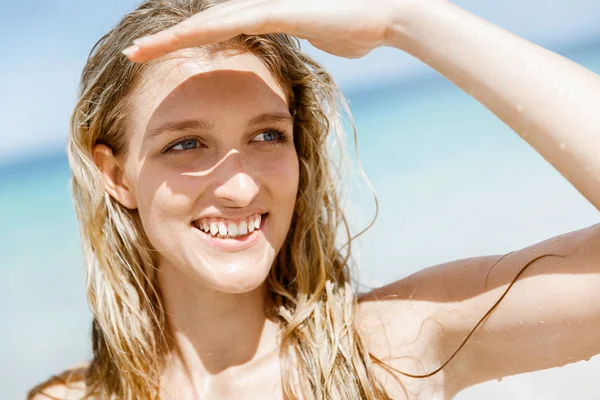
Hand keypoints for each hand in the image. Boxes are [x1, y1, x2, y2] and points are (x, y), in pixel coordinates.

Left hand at [123, 0, 400, 61]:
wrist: (388, 11)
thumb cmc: (361, 24)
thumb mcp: (326, 36)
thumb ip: (307, 37)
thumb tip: (310, 42)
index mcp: (266, 13)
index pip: (217, 28)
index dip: (186, 42)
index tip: (163, 57)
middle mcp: (258, 4)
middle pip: (202, 23)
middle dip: (166, 40)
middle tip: (133, 53)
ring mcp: (265, 4)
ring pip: (206, 22)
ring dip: (170, 39)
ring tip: (137, 52)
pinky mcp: (275, 9)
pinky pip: (228, 24)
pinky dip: (198, 35)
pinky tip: (172, 43)